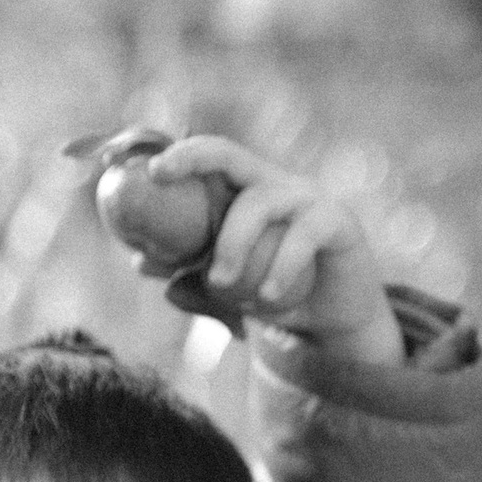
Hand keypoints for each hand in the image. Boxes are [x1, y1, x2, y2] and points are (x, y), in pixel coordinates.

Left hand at [139, 137, 402, 365]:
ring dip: (231, 243)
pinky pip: (302, 236)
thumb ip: (191, 279)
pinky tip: (268, 296)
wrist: (335, 326)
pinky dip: (280, 267)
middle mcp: (276, 185)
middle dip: (192, 158)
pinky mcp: (339, 222)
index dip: (181, 156)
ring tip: (221, 284)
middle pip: (231, 155)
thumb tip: (141, 265)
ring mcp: (309, 199)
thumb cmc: (278, 298)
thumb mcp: (229, 293)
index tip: (151, 170)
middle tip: (163, 177)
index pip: (212, 159)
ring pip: (258, 202)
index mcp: (248, 193)